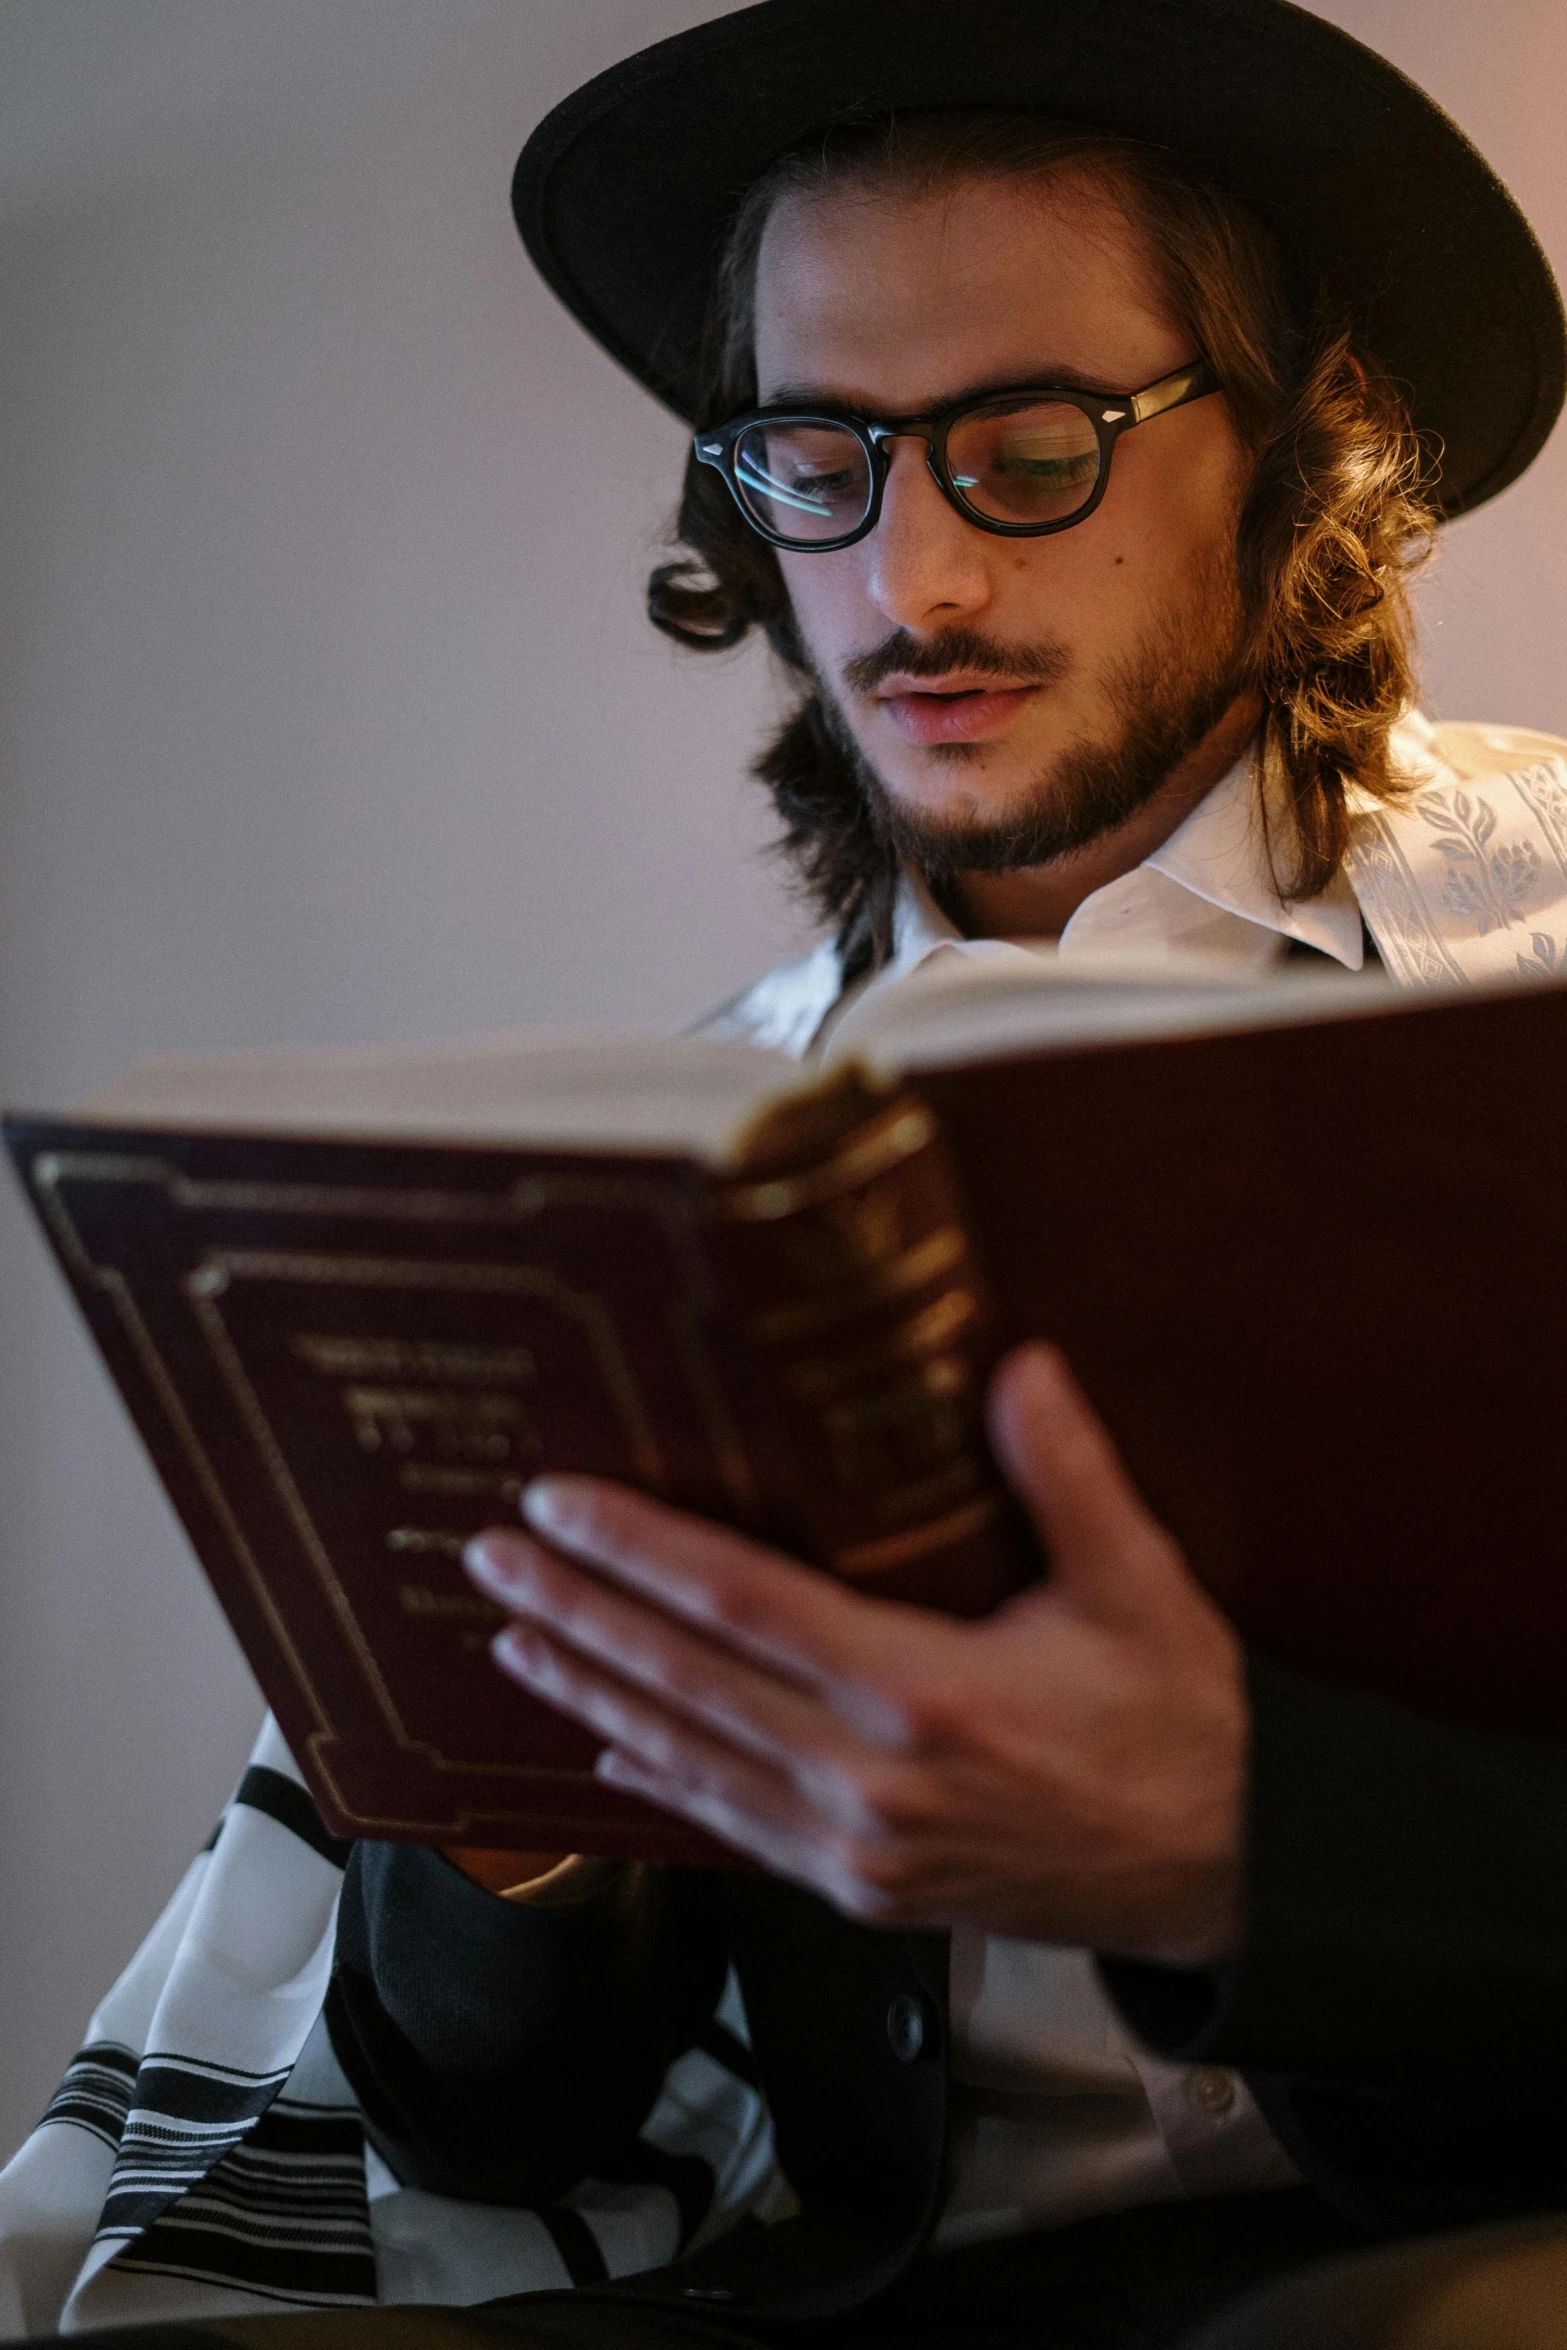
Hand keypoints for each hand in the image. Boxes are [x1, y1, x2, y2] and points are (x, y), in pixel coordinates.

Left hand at [464, 1342, 1245, 1962]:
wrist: (1222, 1875)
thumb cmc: (1180, 1726)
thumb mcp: (1140, 1586)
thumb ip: (1067, 1473)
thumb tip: (1019, 1363)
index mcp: (925, 1691)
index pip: (741, 1601)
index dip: (636, 1548)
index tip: (559, 1504)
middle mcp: (870, 1777)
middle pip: (685, 1679)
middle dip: (577, 1611)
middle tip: (491, 1556)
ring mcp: (859, 1846)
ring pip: (691, 1759)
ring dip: (593, 1694)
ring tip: (516, 1639)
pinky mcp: (865, 1890)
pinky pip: (736, 1831)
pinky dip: (663, 1785)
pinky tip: (610, 1753)